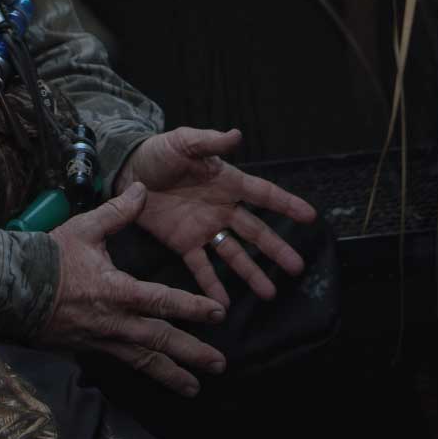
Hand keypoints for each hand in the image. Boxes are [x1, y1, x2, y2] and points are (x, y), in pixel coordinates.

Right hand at [39, 181, 228, 396]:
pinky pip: (123, 364)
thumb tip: (143, 187)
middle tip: (219, 364)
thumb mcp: (85, 228)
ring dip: (172, 374)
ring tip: (195, 388)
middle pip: (160, 341)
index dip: (192, 308)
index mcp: (117, 291)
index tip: (218, 314)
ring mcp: (102, 340)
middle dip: (192, 353)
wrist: (11, 289)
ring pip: (143, 361)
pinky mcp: (89, 349)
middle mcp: (114, 322)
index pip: (162, 302)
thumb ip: (118, 211)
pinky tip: (156, 380)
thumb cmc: (50, 257)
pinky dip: (143, 373)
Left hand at [113, 127, 318, 305]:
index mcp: (226, 182)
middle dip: (276, 249)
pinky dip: (212, 285)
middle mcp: (221, 209)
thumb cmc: (158, 152)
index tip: (310, 217)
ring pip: (234, 254)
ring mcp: (204, 228)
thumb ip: (210, 141)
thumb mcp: (184, 142)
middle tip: (297, 267)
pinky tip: (222, 304)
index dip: (286, 204)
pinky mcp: (183, 243)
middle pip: (255, 231)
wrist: (127, 171)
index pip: (263, 194)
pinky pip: (202, 267)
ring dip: (251, 273)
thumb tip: (237, 134)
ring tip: (269, 293)